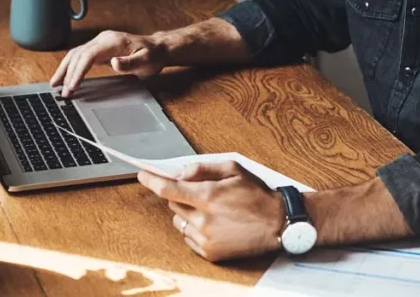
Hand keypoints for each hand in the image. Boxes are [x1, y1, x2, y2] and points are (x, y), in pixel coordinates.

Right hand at [50, 30, 166, 96]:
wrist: (158, 48)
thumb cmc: (153, 55)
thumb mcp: (147, 61)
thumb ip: (130, 63)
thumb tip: (114, 63)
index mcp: (113, 41)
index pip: (89, 54)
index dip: (78, 70)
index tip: (72, 86)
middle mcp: (104, 39)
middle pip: (79, 54)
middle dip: (68, 73)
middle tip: (62, 92)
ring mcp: (100, 42)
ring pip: (76, 54)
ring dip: (65, 68)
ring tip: (55, 84)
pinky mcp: (99, 48)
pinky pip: (81, 56)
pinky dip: (71, 66)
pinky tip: (65, 76)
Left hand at [137, 161, 284, 261]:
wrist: (278, 224)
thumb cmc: (257, 195)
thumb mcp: (233, 169)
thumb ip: (203, 167)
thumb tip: (180, 172)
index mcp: (208, 196)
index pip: (168, 188)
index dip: (151, 180)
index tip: (142, 175)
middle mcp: (204, 219)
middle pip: (173, 203)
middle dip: (180, 194)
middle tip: (200, 192)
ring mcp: (205, 238)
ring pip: (179, 220)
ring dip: (188, 212)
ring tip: (211, 210)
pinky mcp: (210, 252)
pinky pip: (188, 237)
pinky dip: (195, 228)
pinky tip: (215, 224)